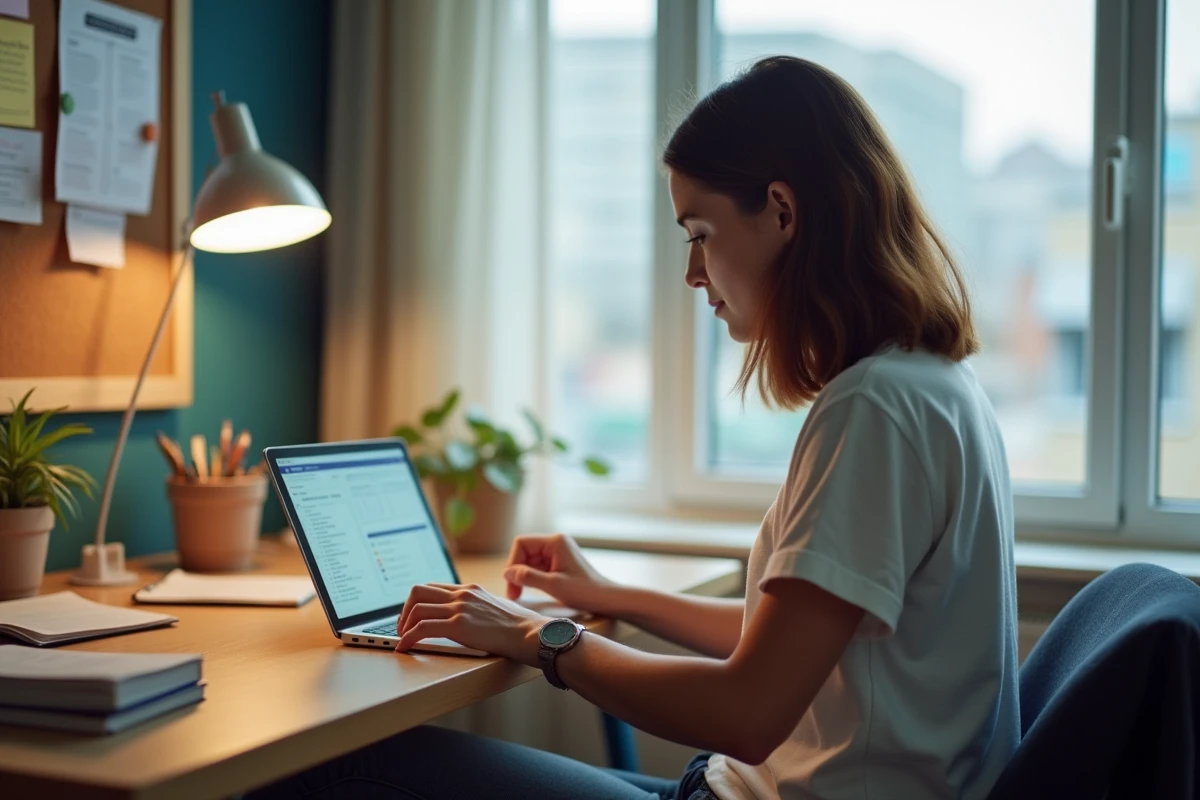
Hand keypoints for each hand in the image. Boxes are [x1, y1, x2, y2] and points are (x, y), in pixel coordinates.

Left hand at [395, 582, 548, 665]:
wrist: (531, 633)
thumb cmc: (521, 627)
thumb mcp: (497, 608)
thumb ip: (480, 609)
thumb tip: (473, 620)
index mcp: (470, 589)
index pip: (433, 587)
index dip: (417, 601)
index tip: (412, 617)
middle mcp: (462, 594)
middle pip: (418, 591)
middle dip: (404, 610)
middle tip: (403, 627)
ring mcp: (460, 608)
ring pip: (416, 608)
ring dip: (404, 625)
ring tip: (403, 639)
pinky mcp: (459, 625)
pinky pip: (422, 628)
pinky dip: (408, 638)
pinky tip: (405, 647)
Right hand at [503, 533, 614, 613]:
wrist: (607, 599)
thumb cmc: (584, 591)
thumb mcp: (553, 585)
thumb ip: (528, 577)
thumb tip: (507, 572)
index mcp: (555, 542)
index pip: (522, 543)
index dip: (513, 561)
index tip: (512, 583)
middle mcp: (555, 543)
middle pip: (524, 552)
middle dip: (516, 572)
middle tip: (513, 595)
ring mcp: (557, 553)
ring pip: (529, 561)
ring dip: (523, 577)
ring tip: (518, 596)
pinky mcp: (559, 564)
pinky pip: (538, 568)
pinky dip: (531, 579)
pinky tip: (529, 591)